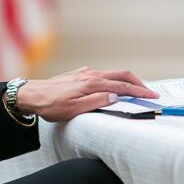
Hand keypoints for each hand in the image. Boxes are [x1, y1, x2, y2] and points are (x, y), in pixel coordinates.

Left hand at [16, 67, 158, 122]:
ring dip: (126, 81)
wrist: (32, 95)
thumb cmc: (51, 105)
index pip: (123, 86)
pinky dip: (114, 80)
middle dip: (138, 82)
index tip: (152, 95)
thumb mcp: (74, 110)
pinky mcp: (80, 74)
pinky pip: (102, 75)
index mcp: (93, 83)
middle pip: (122, 75)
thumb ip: (97, 102)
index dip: (139, 91)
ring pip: (112, 74)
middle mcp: (91, 74)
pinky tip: (112, 87)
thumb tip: (116, 96)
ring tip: (134, 90)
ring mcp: (86, 73)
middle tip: (148, 92)